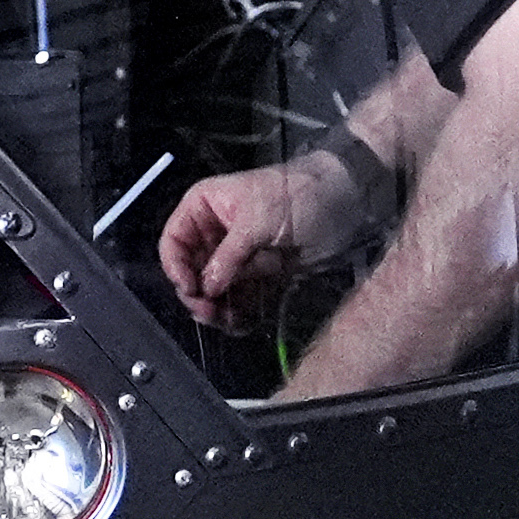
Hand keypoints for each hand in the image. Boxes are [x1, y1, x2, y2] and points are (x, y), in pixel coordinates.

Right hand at [159, 147, 367, 325]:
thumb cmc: (297, 194)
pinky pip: (239, 299)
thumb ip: (229, 255)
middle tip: (209, 312)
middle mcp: (215, 232)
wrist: (344, 198)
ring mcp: (238, 256)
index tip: (190, 288)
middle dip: (197, 293)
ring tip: (227, 321)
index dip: (176, 266)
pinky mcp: (259, 274)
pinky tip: (241, 323)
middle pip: (191, 270)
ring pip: (214, 290)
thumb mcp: (257, 220)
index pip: (174, 240)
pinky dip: (238, 313)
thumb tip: (207, 287)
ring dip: (216, 309)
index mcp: (205, 207)